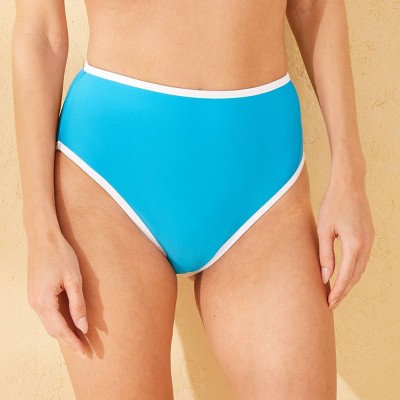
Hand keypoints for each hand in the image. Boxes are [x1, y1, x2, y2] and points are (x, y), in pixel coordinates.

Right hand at [26, 230, 87, 357]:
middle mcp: (35, 304)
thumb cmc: (60, 255)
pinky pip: (47, 315)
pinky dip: (58, 323)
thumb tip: (83, 327)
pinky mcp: (35, 294)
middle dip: (69, 342)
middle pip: (53, 331)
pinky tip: (68, 324)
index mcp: (44, 302)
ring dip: (63, 333)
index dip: (73, 343)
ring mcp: (33, 299)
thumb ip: (78, 304)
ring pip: (49, 324)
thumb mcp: (74, 279)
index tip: (85, 353)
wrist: (43, 238)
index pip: (61, 330)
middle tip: (84, 352)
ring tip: (79, 341)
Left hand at [317, 178, 374, 309]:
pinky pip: (362, 259)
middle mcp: (366, 245)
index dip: (337, 291)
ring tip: (336, 292)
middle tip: (331, 303)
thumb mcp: (324, 229)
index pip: (345, 275)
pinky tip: (344, 274)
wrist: (350, 185)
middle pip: (355, 276)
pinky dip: (353, 270)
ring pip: (360, 269)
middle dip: (343, 291)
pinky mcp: (369, 236)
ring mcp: (370, 240)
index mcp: (354, 244)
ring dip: (349, 282)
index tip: (329, 303)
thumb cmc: (333, 204)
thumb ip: (325, 254)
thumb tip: (325, 276)